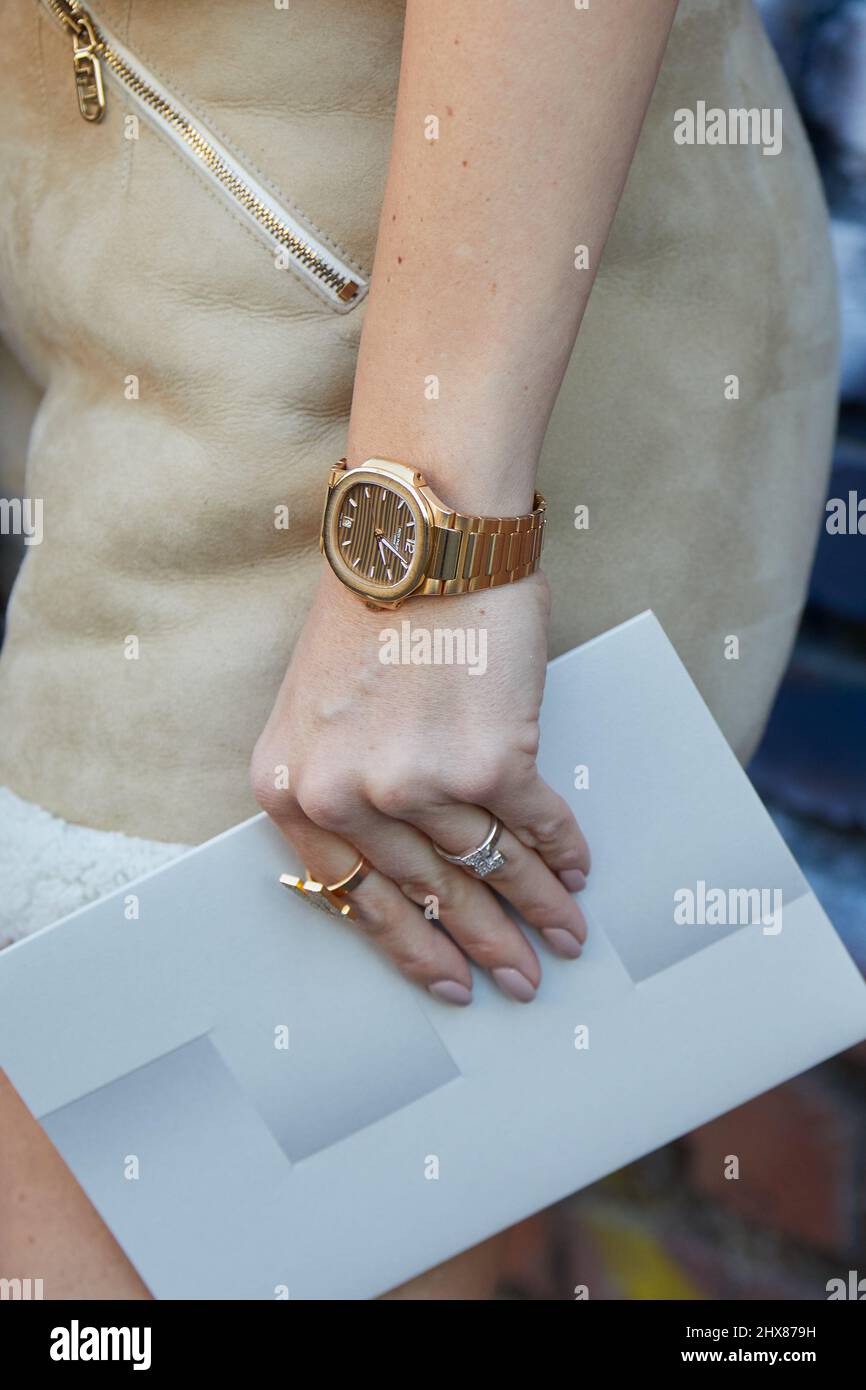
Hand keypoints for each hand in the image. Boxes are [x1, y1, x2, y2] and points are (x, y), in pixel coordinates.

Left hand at [251, 568, 589, 1003]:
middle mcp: (347, 798)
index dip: (411, 948)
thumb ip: (342, 791)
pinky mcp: (489, 761)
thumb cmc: (370, 616)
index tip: (447, 980)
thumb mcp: (316, 713)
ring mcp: (417, 784)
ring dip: (536, 909)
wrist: (419, 542)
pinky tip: (577, 871)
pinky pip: (536, 826)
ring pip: (489, 868)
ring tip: (563, 937)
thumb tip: (409, 870)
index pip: (355, 899)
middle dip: (481, 946)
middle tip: (518, 980)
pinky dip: (563, 852)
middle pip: (428, 896)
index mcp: (292, 791)